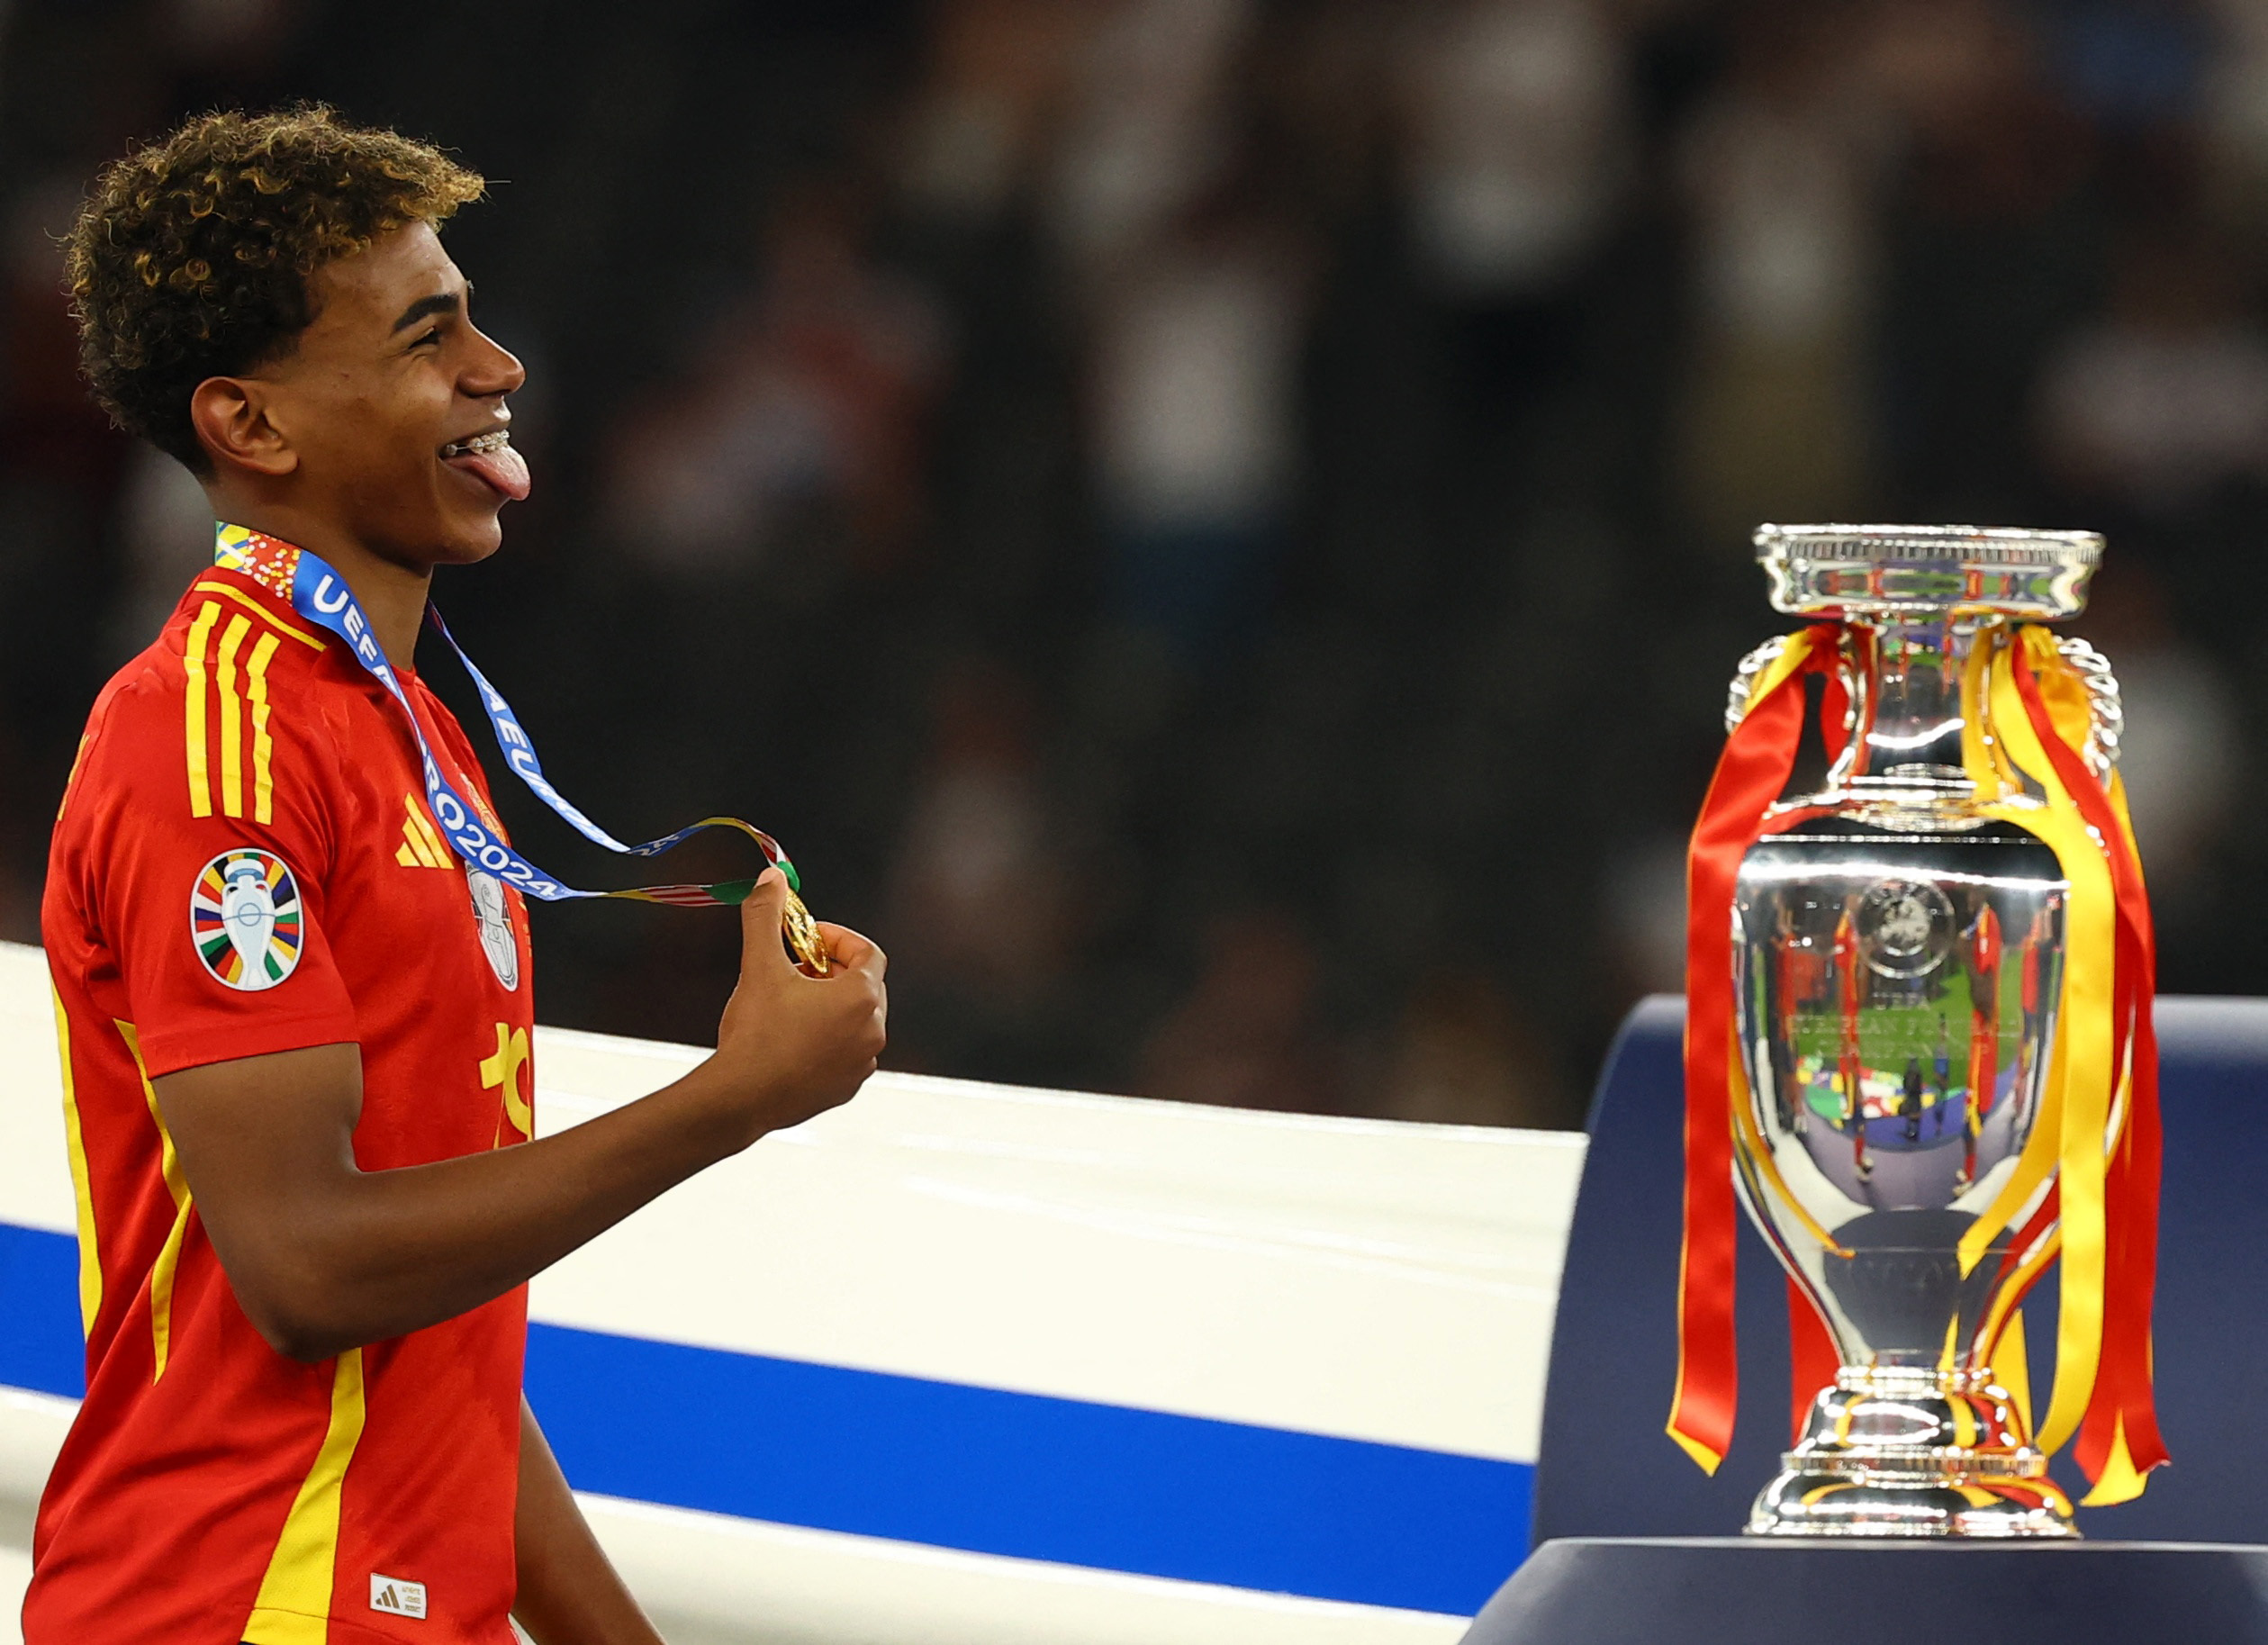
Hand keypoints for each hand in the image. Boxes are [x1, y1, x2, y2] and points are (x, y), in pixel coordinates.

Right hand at [704, 868, 886, 1141]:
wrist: (741, 1098)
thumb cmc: (756, 1034)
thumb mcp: (760, 966)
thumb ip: (766, 916)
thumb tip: (771, 878)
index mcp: (862, 997)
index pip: (868, 953)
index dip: (838, 939)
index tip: (808, 939)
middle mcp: (873, 1030)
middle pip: (864, 985)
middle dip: (831, 970)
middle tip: (795, 968)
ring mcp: (862, 1063)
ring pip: (855, 1020)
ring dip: (829, 1005)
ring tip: (790, 1003)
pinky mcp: (847, 1088)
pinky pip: (845, 1052)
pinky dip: (826, 1038)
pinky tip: (790, 1039)